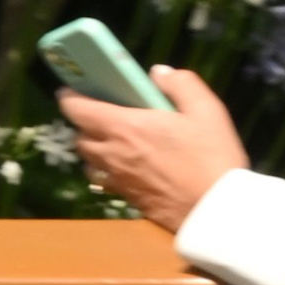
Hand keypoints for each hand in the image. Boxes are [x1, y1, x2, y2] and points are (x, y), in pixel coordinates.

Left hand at [60, 64, 247, 236]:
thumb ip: (180, 84)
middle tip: (101, 112)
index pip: (77, 110)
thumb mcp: (205, 109)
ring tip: (112, 140)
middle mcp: (113, 155)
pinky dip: (105, 170)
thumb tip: (156, 73)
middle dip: (83, 122)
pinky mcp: (128, 200)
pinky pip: (104, 181)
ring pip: (88, 162)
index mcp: (125, 128)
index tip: (70, 89)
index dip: (68, 97)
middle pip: (79, 137)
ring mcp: (118, 181)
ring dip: (93, 149)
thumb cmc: (211, 156)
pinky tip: (126, 165)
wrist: (215, 211)